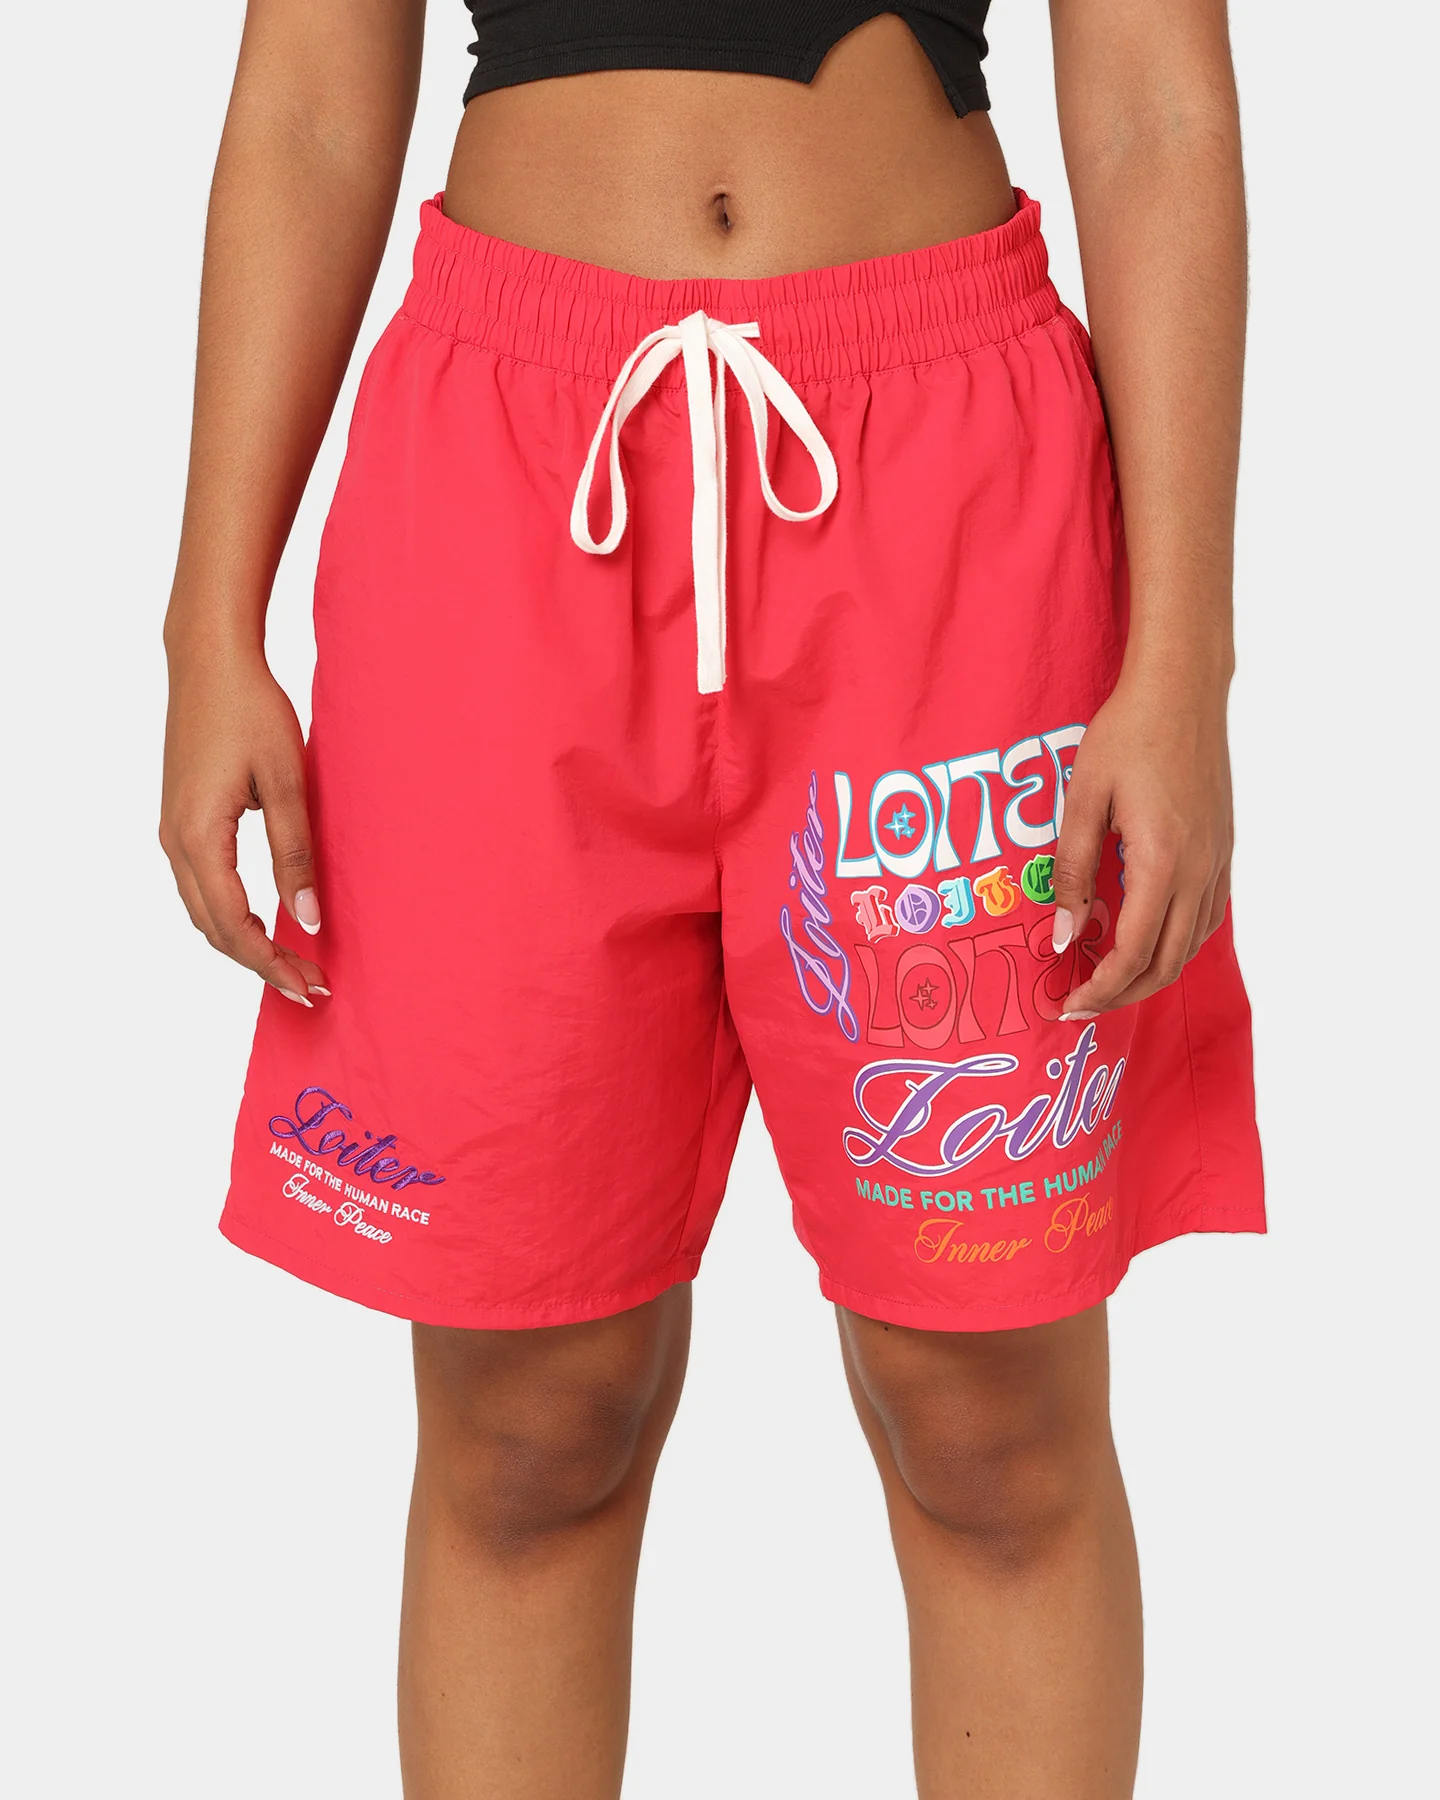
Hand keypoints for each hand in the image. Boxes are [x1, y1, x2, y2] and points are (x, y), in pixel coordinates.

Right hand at [160, 639, 327, 1006]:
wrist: (209, 660)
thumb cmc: (251, 710)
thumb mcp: (288, 782)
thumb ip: (295, 854)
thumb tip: (309, 920)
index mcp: (199, 838)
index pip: (234, 926)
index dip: (272, 963)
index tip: (311, 986)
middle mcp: (175, 843)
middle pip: (214, 930)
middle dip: (261, 964)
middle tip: (310, 987)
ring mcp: (172, 833)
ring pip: (204, 912)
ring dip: (246, 943)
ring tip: (293, 962)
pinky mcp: (181, 821)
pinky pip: (202, 888)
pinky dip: (231, 915)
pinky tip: (266, 921)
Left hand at [1051, 675, 1231, 1017]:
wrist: (1182, 690)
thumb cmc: (1126, 736)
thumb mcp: (1083, 801)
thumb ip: (1070, 872)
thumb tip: (1061, 937)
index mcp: (1162, 864)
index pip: (1131, 953)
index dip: (1098, 988)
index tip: (1067, 1004)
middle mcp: (1199, 872)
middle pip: (1166, 963)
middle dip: (1123, 995)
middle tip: (1081, 1006)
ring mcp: (1218, 862)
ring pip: (1191, 946)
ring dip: (1152, 975)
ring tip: (1110, 983)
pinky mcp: (1224, 849)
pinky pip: (1207, 918)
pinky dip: (1177, 945)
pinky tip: (1149, 943)